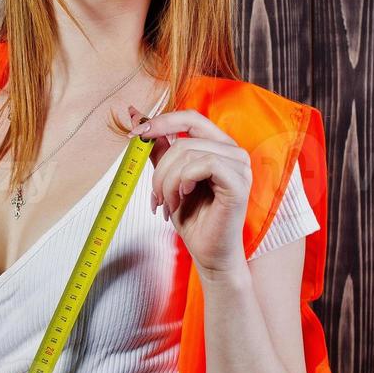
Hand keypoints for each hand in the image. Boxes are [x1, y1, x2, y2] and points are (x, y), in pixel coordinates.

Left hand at [129, 103, 250, 276]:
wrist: (209, 254)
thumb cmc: (194, 220)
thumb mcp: (168, 180)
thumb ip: (159, 150)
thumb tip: (137, 119)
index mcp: (218, 146)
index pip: (189, 118)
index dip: (160, 122)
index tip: (134, 134)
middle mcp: (233, 151)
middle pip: (183, 139)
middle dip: (160, 169)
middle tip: (154, 196)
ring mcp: (239, 166)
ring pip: (188, 152)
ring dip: (168, 182)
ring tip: (168, 204)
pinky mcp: (239, 182)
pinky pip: (203, 164)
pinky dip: (183, 182)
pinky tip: (184, 198)